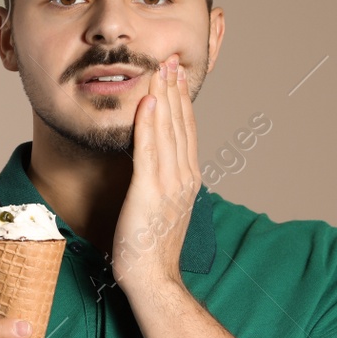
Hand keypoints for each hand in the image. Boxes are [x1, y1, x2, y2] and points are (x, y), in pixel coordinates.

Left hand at [110, 53, 199, 296]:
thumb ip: (162, 183)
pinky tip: (149, 100)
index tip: (177, 75)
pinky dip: (150, 123)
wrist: (153, 279)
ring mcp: (170, 183)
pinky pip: (150, 149)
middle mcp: (184, 176)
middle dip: (176, 89)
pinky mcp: (150, 190)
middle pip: (181, 123)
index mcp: (187, 179)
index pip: (186, 131)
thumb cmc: (150, 248)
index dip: (182, 101)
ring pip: (169, 129)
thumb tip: (156, 168)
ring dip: (165, 95)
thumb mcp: (161, 208)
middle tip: (171, 58)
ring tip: (161, 68)